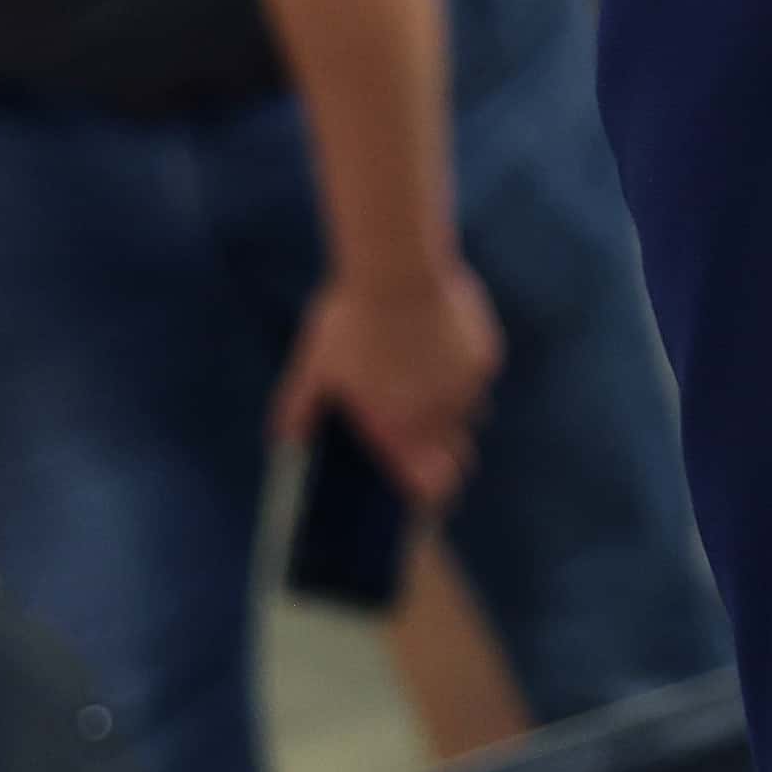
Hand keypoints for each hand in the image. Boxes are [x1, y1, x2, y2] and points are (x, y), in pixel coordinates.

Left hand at [273, 254, 503, 510]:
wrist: (399, 271)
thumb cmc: (349, 324)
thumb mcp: (312, 369)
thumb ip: (298, 410)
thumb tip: (284, 440)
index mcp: (400, 429)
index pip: (433, 487)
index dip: (432, 498)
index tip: (426, 501)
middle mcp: (442, 416)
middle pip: (458, 456)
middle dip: (443, 456)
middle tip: (423, 441)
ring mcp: (470, 385)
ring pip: (470, 413)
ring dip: (451, 410)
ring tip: (424, 382)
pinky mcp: (486, 353)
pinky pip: (477, 375)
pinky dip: (461, 371)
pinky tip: (438, 345)